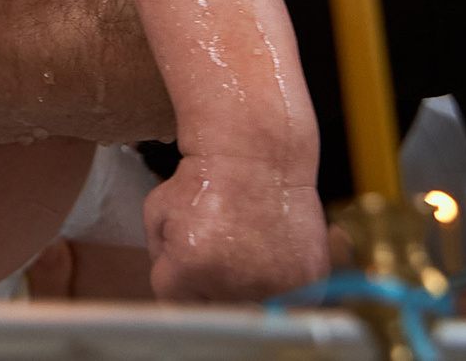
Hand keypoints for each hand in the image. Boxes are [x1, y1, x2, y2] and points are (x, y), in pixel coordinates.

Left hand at [144, 151, 328, 301]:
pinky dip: (277, 286)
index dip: (178, 276)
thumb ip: (158, 254)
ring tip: (243, 249)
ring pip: (249, 308)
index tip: (187, 256)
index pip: (173, 299)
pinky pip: (285, 302)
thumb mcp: (158, 211)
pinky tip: (269, 255)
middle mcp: (234, 282)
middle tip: (217, 249)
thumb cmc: (205, 179)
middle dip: (208, 286)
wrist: (258, 156)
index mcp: (192, 265)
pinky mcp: (307, 283)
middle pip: (211, 309)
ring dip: (243, 288)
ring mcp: (275, 285)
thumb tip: (172, 284)